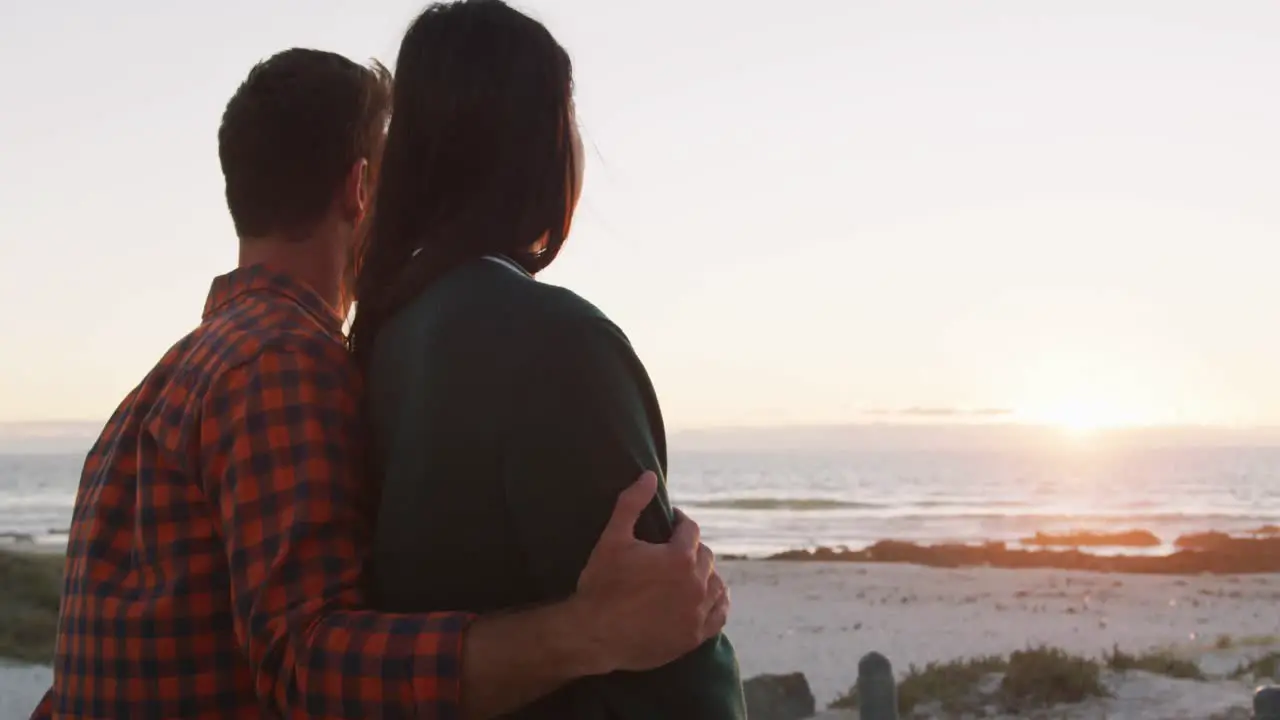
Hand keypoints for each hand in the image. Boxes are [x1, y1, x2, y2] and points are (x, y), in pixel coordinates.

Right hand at [571, 471, 729, 674]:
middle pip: (706, 556)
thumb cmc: (601, 584)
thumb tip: (649, 475)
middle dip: (692, 549)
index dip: (680, 522)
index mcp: (680, 558)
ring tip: (691, 573)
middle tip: (675, 550)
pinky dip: (718, 603)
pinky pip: (719, 615)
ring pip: (717, 584)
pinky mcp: (695, 636)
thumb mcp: (612, 539)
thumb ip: (631, 504)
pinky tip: (710, 597)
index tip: (671, 523)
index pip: (690, 530)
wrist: (594, 634)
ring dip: (707, 574)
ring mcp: (698, 613)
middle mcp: (696, 584)